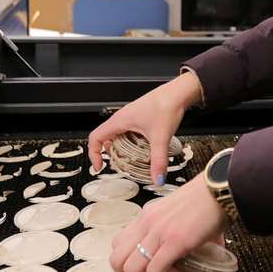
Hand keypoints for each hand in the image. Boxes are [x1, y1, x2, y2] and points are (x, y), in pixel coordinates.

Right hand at [88, 72, 202, 185]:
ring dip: (120, 148)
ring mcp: (131, 117)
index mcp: (119, 121)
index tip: (100, 167)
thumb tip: (157, 179)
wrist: (178, 92)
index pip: (95, 138)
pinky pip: (128, 131)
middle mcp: (122, 118)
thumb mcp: (160, 137)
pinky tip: (144, 149)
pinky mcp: (140, 116)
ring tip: (130, 159)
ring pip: (117, 135)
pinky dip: (131, 142)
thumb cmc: (166, 105)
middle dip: (109, 153)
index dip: (93, 154)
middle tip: (118, 165)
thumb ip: (158, 160)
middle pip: (105, 138)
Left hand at [109, 175, 225, 271]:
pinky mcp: (174, 241)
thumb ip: (170, 231)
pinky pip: (155, 270)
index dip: (125, 264)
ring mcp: (158, 232)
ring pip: (131, 269)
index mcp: (145, 217)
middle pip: (116, 261)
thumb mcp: (174, 213)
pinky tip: (178, 271)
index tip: (143, 271)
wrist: (218, 189)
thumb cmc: (203, 200)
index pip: (116, 245)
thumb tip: (181, 252)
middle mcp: (146, 224)